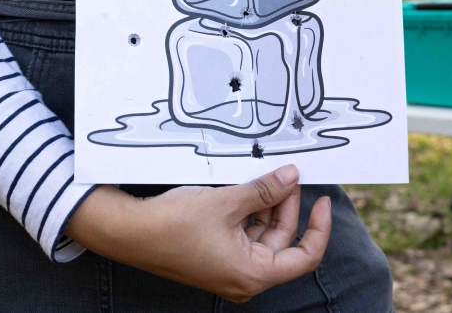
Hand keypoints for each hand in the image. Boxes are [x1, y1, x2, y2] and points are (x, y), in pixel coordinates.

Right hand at [65, 165, 331, 302]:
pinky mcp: (214, 258)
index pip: (305, 255)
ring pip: (261, 236)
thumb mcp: (227, 202)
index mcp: (254, 274)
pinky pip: (242, 236)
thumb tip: (292, 177)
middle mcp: (244, 278)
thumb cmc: (174, 224)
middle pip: (281, 241)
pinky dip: (247, 213)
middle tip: (284, 175)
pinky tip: (242, 189)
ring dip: (264, 207)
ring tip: (261, 178)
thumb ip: (265, 191)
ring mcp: (228, 269)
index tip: (321, 199)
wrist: (130, 232)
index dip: (318, 226)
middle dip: (284, 206)